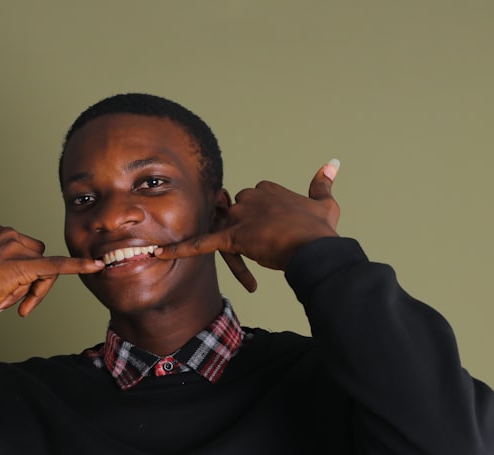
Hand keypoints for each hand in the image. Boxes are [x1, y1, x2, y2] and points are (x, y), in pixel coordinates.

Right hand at [0, 225, 103, 332]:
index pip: (29, 252)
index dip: (24, 278)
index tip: (8, 294)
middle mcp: (9, 234)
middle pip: (40, 261)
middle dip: (31, 287)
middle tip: (14, 306)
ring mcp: (16, 248)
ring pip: (43, 272)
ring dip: (28, 294)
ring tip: (1, 304)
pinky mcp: (24, 266)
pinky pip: (57, 266)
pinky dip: (78, 266)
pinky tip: (95, 266)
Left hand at [157, 160, 340, 291]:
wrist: (316, 249)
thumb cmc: (320, 230)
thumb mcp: (325, 203)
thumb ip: (323, 182)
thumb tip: (332, 162)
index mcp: (268, 189)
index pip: (251, 200)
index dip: (257, 218)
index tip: (270, 229)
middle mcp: (251, 198)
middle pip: (233, 213)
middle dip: (240, 229)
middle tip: (258, 243)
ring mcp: (240, 217)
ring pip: (222, 226)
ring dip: (224, 237)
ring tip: (236, 248)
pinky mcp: (232, 237)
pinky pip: (201, 243)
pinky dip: (181, 248)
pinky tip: (160, 252)